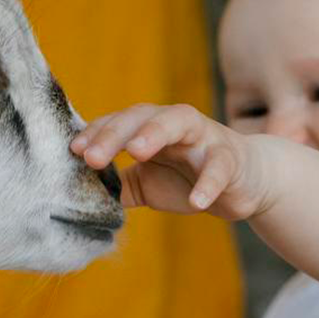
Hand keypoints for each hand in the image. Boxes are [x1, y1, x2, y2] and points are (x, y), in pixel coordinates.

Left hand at [70, 103, 269, 220]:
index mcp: (150, 128)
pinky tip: (195, 202)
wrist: (245, 183)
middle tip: (92, 156)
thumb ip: (118, 188)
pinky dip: (208, 183)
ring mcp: (205, 136)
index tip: (73, 151)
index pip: (118, 123)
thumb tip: (80, 200)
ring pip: (179, 122)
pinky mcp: (231, 158)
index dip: (95, 134)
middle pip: (141, 115)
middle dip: (115, 133)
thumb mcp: (146, 185)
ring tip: (136, 151)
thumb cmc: (190, 178)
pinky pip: (219, 167)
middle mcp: (174, 124)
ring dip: (156, 133)